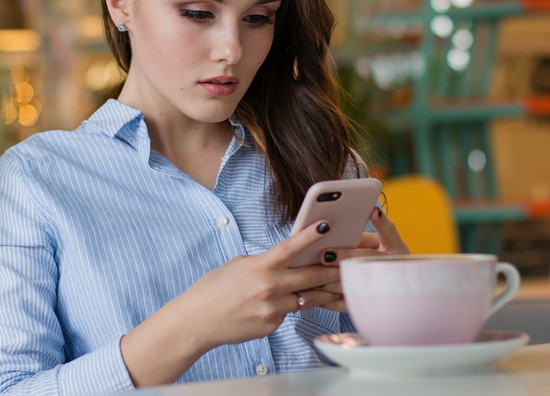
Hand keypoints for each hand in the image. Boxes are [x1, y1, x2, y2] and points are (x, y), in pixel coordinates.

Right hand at [169, 219, 342, 350]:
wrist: (197, 321)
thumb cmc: (214, 288)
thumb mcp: (238, 264)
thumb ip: (265, 262)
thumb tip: (287, 261)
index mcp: (260, 266)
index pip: (290, 247)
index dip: (310, 235)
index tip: (326, 225)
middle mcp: (269, 287)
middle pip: (311, 276)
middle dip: (334, 268)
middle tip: (352, 262)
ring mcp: (272, 309)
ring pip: (307, 298)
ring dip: (325, 291)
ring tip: (344, 286)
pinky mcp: (272, 325)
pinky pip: (289, 312)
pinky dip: (291, 306)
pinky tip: (287, 302)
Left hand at [313, 207, 409, 311]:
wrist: (397, 296)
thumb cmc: (376, 261)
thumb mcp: (375, 247)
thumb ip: (357, 240)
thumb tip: (327, 232)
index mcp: (396, 248)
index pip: (390, 231)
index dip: (382, 222)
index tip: (373, 210)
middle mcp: (394, 266)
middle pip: (370, 258)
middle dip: (346, 256)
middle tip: (326, 254)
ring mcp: (385, 286)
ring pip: (358, 283)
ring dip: (334, 281)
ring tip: (314, 276)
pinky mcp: (372, 305)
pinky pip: (351, 304)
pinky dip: (332, 301)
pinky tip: (317, 296)